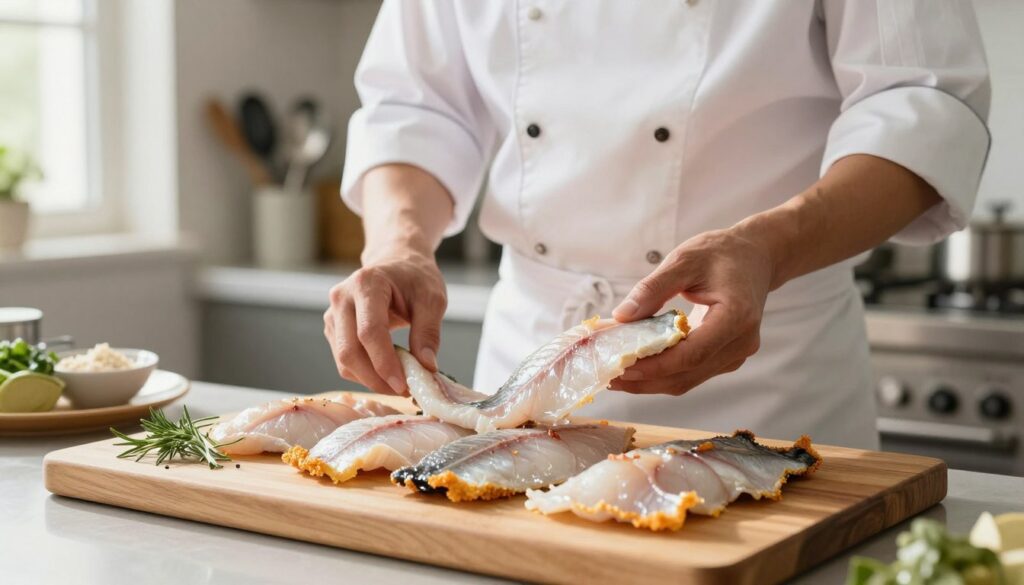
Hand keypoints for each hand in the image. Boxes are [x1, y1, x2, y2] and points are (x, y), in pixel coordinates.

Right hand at [324, 250, 445, 394]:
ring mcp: (333, 314)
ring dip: (370, 379)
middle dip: (375, 378)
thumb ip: (429, 332)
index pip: (370, 331)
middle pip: (349, 350)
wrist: (397, 263)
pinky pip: (345, 360)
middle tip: (404, 391)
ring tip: (400, 382)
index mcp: (366, 284)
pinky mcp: (333, 329)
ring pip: (344, 360)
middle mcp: (342, 298)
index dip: (384, 362)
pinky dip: (365, 373)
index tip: (403, 385)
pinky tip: (387, 373)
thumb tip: (426, 366)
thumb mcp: (432, 299)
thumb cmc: (415, 277)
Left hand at [609, 228, 773, 395]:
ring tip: (614, 373)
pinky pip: (691, 372)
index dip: (655, 365)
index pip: (693, 353)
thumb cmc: (721, 253)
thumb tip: (621, 317)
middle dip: (644, 378)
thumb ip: (652, 288)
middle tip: (607, 374)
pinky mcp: (726, 358)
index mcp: (736, 316)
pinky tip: (636, 364)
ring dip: (649, 380)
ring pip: (687, 379)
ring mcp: (736, 354)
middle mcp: (741, 342)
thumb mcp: (684, 260)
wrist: (755, 257)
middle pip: (687, 373)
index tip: (621, 366)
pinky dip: (662, 372)